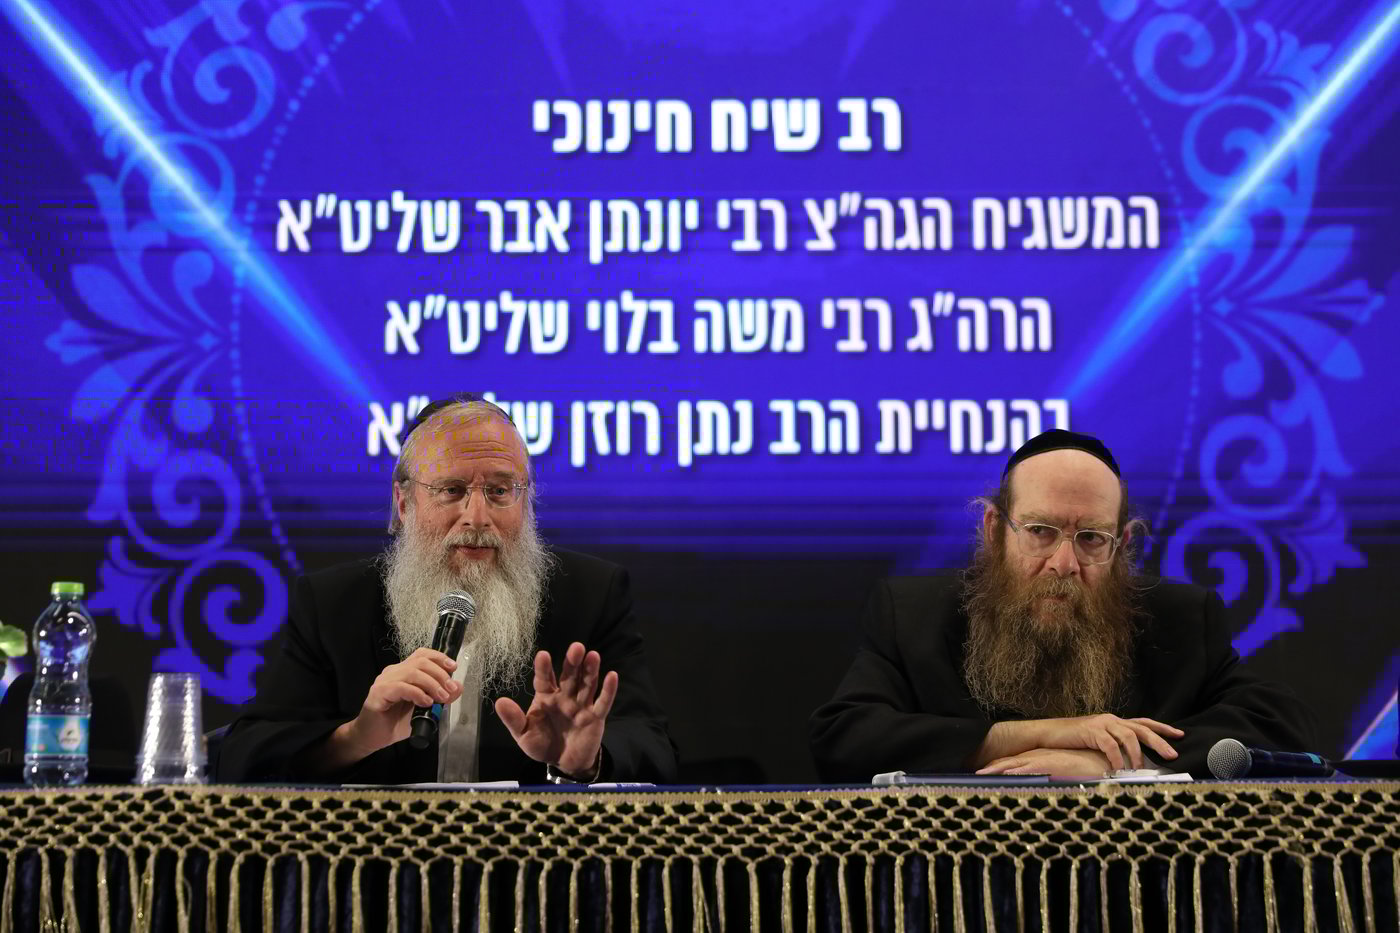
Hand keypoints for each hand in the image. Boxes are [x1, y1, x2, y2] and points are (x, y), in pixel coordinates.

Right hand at [343, 648, 461, 757]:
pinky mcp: (378, 693)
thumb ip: (440, 698)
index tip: (453, 667)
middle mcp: (393, 672)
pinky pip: (401, 687)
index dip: (439, 658)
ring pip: (412, 672)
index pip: (422, 655)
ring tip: (440, 698)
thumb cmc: (395, 723)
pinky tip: (425, 702)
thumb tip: (458, 687)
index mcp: (403, 671)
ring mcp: (384, 681)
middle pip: (420, 662)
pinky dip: (417, 693)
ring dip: (431, 684)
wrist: (373, 738)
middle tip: (450, 690)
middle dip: (440, 674)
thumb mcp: (424, 709)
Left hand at [494, 642, 617, 775]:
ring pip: (587, 684)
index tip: (543, 656)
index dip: (544, 668)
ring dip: (590, 670)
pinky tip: (612, 676)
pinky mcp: (595, 717)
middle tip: (576, 648)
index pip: (544, 679)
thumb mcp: (524, 734)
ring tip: (593, 656)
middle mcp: (565, 696)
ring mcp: (581, 705)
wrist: (563, 763)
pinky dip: (608, 690)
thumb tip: (499, 702)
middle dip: (572, 662)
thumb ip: (514, 719)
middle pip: (569, 676)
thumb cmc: (542, 744)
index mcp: (546, 697)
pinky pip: (603, 702)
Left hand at [978, 747, 1111, 777]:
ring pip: (1011, 766)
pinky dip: (1013, 774)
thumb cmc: (1079, 770)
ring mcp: (1039, 760)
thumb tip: (1035, 792)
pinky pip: (1026, 769)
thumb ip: (1046, 779)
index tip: (978, 776)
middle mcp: (1033, 758)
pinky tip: (1002, 777)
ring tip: (978, 777)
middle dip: (988, 770)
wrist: (1097, 762)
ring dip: (994, 771)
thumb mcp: (1058, 775)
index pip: (1009, 764)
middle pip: (1005, 764)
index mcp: (1035, 760)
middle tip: (972, 776)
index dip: (993, 769)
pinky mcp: (1046, 764)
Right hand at [1036, 714, 1181, 770]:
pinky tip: (1118, 769)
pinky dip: (1117, 758)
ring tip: (1140, 770)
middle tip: (1173, 755)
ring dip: (1138, 755)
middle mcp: (1111, 719)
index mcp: (1115, 721)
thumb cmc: (1072, 741)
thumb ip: (1114, 746)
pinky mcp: (1091, 731)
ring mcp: (1102, 724)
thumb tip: (1131, 762)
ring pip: (1129, 736)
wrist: (1048, 734)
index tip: (1180, 735)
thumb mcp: (1097, 742)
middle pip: (1142, 728)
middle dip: (1160, 742)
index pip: (1144, 722)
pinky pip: (1110, 745)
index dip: (1162, 728)